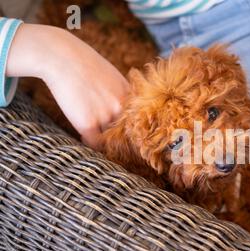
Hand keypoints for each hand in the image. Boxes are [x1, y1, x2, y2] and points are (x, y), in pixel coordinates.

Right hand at [6, 23, 129, 148]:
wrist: (62, 57)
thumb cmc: (86, 64)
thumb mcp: (114, 77)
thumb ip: (122, 95)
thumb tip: (124, 112)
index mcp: (132, 97)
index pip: (137, 122)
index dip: (130, 130)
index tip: (124, 133)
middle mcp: (123, 108)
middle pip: (126, 134)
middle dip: (119, 138)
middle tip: (112, 140)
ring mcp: (106, 116)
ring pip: (110, 140)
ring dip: (103, 140)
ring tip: (94, 134)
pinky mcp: (88, 123)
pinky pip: (94, 143)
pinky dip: (89, 142)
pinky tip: (84, 135)